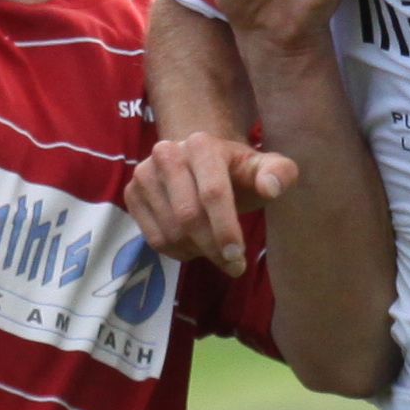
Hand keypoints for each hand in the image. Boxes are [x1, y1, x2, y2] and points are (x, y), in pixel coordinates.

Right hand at [126, 133, 298, 277]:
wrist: (200, 165)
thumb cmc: (237, 173)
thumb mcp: (263, 169)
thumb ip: (279, 173)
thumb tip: (271, 188)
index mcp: (202, 144)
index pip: (212, 192)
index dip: (225, 228)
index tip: (238, 256)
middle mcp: (166, 153)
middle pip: (188, 216)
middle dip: (213, 248)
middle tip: (233, 265)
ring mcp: (144, 173)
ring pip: (170, 232)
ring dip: (197, 252)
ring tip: (215, 250)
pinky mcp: (131, 193)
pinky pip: (154, 239)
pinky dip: (178, 252)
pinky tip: (194, 245)